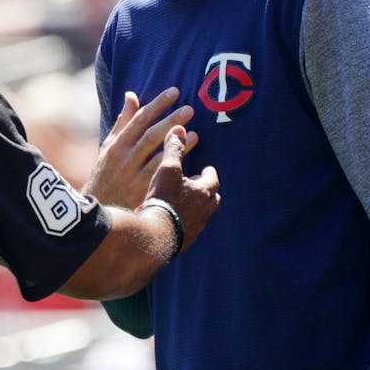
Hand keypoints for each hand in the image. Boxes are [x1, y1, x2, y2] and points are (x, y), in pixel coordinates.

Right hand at [84, 88, 196, 208]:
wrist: (98, 212)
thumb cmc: (105, 176)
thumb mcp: (108, 147)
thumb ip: (122, 122)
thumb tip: (132, 95)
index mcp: (116, 146)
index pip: (139, 120)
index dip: (157, 104)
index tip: (174, 92)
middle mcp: (124, 159)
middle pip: (150, 136)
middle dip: (170, 121)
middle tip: (189, 109)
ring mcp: (133, 177)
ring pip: (157, 157)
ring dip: (177, 145)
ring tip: (194, 132)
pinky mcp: (141, 193)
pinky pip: (162, 178)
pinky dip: (176, 168)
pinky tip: (191, 162)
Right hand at [144, 126, 219, 253]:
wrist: (155, 235)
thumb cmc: (163, 199)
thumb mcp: (167, 169)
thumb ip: (174, 149)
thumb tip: (179, 128)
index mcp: (204, 192)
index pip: (213, 179)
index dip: (209, 173)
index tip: (206, 169)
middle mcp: (205, 211)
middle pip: (213, 199)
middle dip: (207, 191)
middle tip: (199, 186)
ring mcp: (196, 228)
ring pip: (203, 215)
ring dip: (198, 208)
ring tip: (187, 204)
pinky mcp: (186, 241)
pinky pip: (190, 229)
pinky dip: (187, 222)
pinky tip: (176, 221)